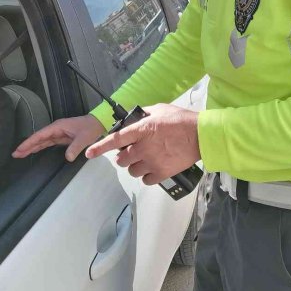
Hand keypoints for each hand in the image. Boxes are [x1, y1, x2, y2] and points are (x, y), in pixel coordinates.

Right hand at [12, 114, 105, 161]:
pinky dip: (39, 147)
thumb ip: (75, 147)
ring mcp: (58, 134)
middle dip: (26, 146)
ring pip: (41, 141)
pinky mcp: (61, 138)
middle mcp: (55, 130)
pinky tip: (33, 151)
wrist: (98, 123)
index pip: (40, 136)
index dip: (29, 142)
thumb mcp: (84, 138)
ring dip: (31, 147)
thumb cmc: (90, 128)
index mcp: (57, 127)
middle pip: (38, 138)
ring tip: (20, 154)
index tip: (20, 149)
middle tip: (15, 154)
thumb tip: (67, 158)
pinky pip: (47, 143)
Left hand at [85, 104, 200, 185]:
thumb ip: (142, 116)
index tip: (89, 153)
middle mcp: (144, 147)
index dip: (100, 148)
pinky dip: (147, 175)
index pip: (115, 140)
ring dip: (135, 165)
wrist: (201, 135)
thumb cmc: (182, 120)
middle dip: (124, 156)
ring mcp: (153, 162)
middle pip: (122, 159)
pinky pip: (146, 180)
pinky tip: (154, 167)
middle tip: (133, 151)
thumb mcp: (159, 110)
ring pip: (132, 171)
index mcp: (141, 130)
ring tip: (146, 158)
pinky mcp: (162, 173)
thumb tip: (132, 119)